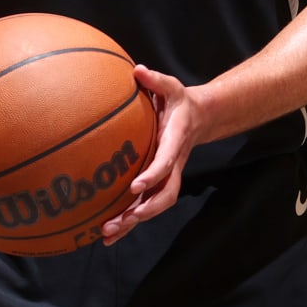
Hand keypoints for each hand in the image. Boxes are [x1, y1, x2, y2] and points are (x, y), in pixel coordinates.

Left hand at [99, 64, 201, 244]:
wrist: (199, 118)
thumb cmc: (179, 101)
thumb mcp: (172, 87)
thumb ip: (156, 80)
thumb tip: (138, 70)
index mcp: (176, 142)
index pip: (167, 162)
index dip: (153, 176)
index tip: (135, 187)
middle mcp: (174, 164)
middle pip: (165, 195)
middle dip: (144, 210)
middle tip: (120, 219)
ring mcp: (167, 176)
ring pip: (155, 206)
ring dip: (133, 222)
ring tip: (107, 235)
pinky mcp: (157, 183)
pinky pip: (145, 206)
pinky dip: (128, 222)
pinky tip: (108, 234)